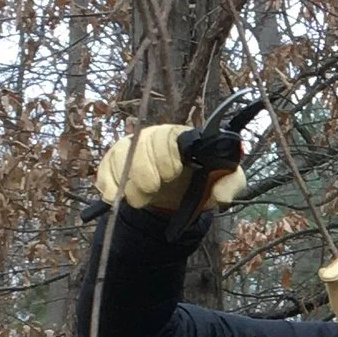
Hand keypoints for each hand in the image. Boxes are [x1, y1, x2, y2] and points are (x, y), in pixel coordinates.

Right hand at [93, 123, 252, 214]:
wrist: (182, 192)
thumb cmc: (203, 179)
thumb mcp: (224, 180)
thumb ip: (231, 183)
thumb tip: (222, 196)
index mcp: (180, 137)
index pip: (167, 136)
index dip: (165, 154)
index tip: (172, 173)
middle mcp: (154, 138)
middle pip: (140, 144)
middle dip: (144, 170)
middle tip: (152, 189)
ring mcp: (133, 148)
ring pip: (121, 156)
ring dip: (126, 180)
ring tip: (139, 200)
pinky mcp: (117, 161)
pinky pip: (106, 167)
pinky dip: (108, 182)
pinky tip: (113, 197)